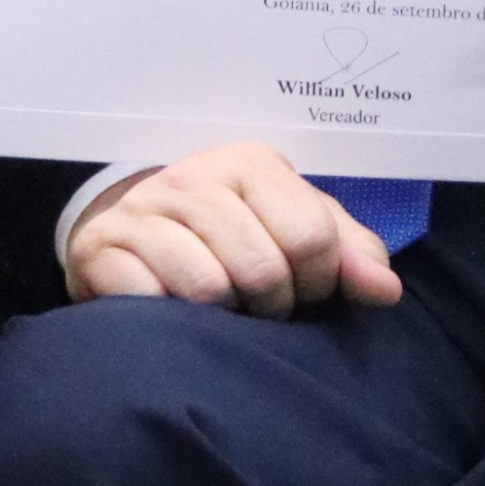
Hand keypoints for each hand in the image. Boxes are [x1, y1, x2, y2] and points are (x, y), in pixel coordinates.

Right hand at [66, 144, 403, 310]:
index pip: (312, 235)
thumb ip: (350, 255)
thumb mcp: (295, 234)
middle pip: (263, 269)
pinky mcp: (100, 248)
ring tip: (220, 314)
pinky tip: (171, 314)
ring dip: (223, 321)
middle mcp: (193, 176)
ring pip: (209, 288)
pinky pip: (150, 302)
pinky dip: (170, 322)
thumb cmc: (232, 240)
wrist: (133, 240)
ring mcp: (141, 210)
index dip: (317, 282)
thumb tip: (384, 290)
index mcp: (250, 163)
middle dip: (271, 307)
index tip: (302, 290)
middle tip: (258, 309)